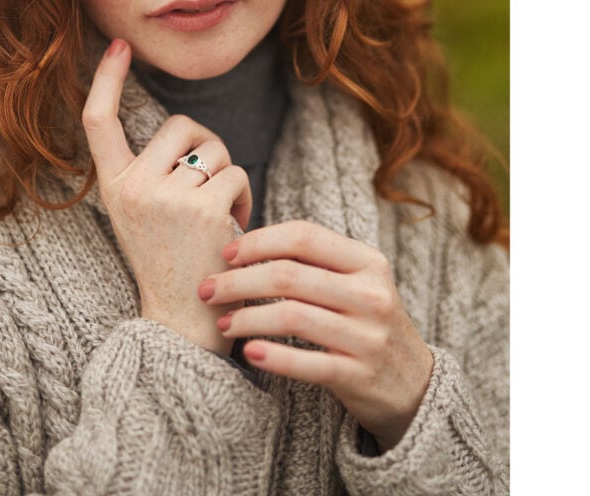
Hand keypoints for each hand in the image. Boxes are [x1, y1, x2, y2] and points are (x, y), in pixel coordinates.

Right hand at [82, 39, 251, 352]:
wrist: (181, 322)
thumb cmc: (167, 261)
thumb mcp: (139, 212)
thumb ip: (149, 170)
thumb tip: (184, 129)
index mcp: (111, 186)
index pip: (97, 120)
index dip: (106, 78)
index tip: (118, 46)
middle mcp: (131, 187)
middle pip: (180, 124)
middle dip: (204, 145)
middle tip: (208, 183)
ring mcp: (165, 198)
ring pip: (214, 148)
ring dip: (226, 174)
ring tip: (219, 213)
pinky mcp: (203, 210)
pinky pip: (235, 172)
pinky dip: (242, 195)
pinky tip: (233, 225)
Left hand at [198, 221, 433, 449]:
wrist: (416, 385)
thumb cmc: (365, 322)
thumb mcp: (355, 282)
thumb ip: (313, 261)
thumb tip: (242, 245)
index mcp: (367, 261)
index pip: (303, 236)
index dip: (258, 241)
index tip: (226, 253)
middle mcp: (371, 294)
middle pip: (289, 275)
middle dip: (237, 281)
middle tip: (206, 289)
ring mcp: (368, 336)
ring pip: (292, 316)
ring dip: (246, 318)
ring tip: (222, 323)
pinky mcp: (359, 376)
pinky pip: (306, 363)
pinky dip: (272, 357)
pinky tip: (248, 352)